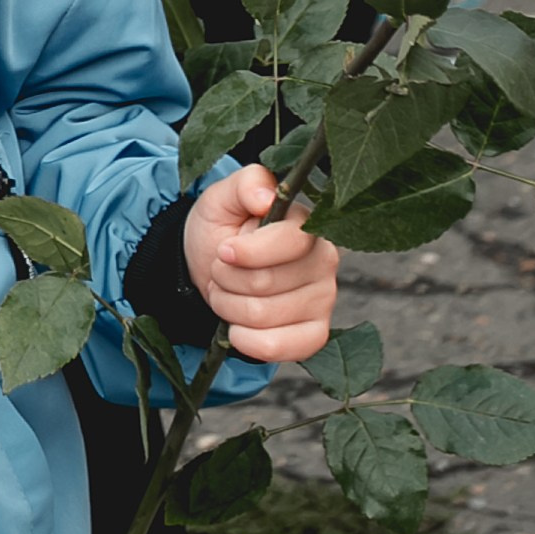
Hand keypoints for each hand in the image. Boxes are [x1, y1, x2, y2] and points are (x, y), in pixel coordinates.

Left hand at [182, 165, 340, 361]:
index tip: (223, 250)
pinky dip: (247, 341)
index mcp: (306, 226)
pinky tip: (237, 327)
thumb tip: (266, 198)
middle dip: (228, 279)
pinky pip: (282, 348)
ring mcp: (323, 300)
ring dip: (229, 307)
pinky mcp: (314, 333)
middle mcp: (324, 262)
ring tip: (227, 292)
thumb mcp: (222, 198)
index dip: (247, 251)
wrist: (211, 267)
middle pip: (268, 284)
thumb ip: (245, 185)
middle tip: (222, 271)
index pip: (290, 242)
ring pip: (264, 316)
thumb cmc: (222, 229)